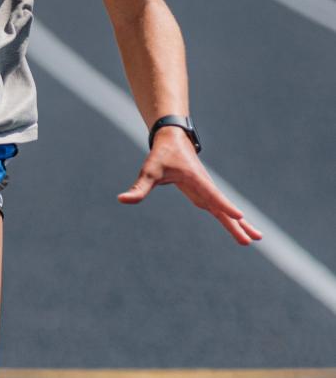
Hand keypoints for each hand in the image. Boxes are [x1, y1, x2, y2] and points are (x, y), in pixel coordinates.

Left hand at [118, 130, 261, 245]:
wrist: (173, 139)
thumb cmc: (161, 154)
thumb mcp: (149, 171)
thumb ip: (139, 187)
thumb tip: (122, 199)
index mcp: (196, 179)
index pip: (213, 195)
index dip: (225, 206)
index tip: (239, 216)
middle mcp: (206, 186)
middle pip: (224, 208)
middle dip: (238, 224)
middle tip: (254, 239)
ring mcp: (207, 191)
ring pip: (225, 210)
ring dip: (240, 224)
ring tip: (255, 238)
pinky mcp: (205, 194)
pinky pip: (220, 209)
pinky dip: (230, 219)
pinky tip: (239, 229)